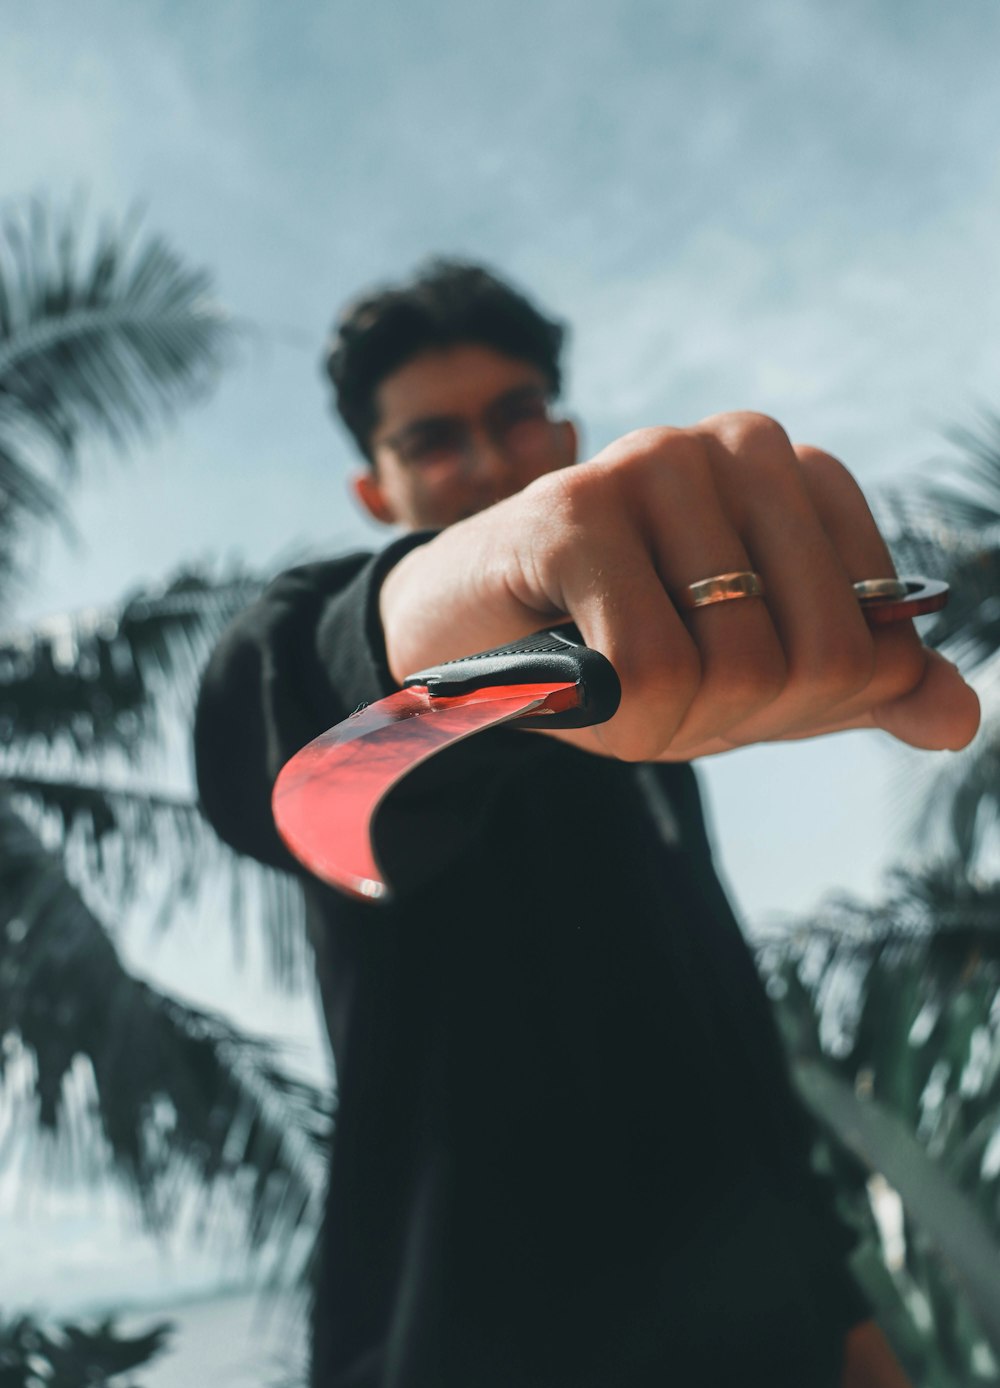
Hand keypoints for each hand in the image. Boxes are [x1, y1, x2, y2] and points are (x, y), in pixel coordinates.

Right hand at [380, 413, 979, 760]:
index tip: (726, 683)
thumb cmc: (616, 651)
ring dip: (670, 719)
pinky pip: (652, 667)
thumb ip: (857, 688)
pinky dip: (616, 712)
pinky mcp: (573, 510)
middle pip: (817, 657)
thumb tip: (960, 720)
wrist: (465, 648)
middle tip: (663, 690)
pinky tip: (570, 674)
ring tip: (609, 673)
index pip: (878, 639)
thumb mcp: (754, 679)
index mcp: (796, 474)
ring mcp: (653, 464)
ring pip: (739, 666)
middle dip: (738, 717)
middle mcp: (736, 445)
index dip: (804, 701)